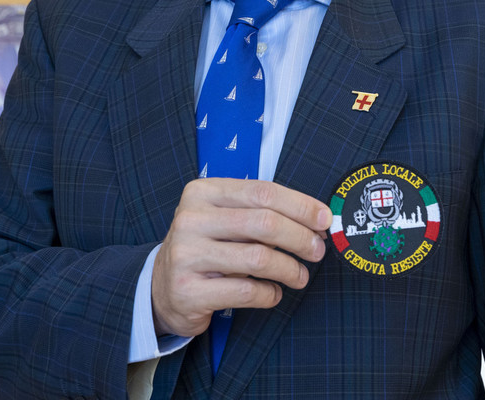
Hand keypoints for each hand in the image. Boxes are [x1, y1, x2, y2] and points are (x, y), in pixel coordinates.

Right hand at [151, 178, 331, 337]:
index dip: (300, 205)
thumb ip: (262, 211)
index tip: (323, 218)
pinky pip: (245, 292)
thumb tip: (315, 218)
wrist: (161, 286)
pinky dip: (270, 294)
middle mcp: (191, 219)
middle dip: (300, 237)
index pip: (262, 192)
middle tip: (318, 250)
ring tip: (300, 275)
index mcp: (203, 192)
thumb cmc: (206, 245)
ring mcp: (186, 255)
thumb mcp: (224, 217)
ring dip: (290, 269)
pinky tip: (274, 292)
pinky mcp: (188, 291)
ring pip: (259, 258)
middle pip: (264, 223)